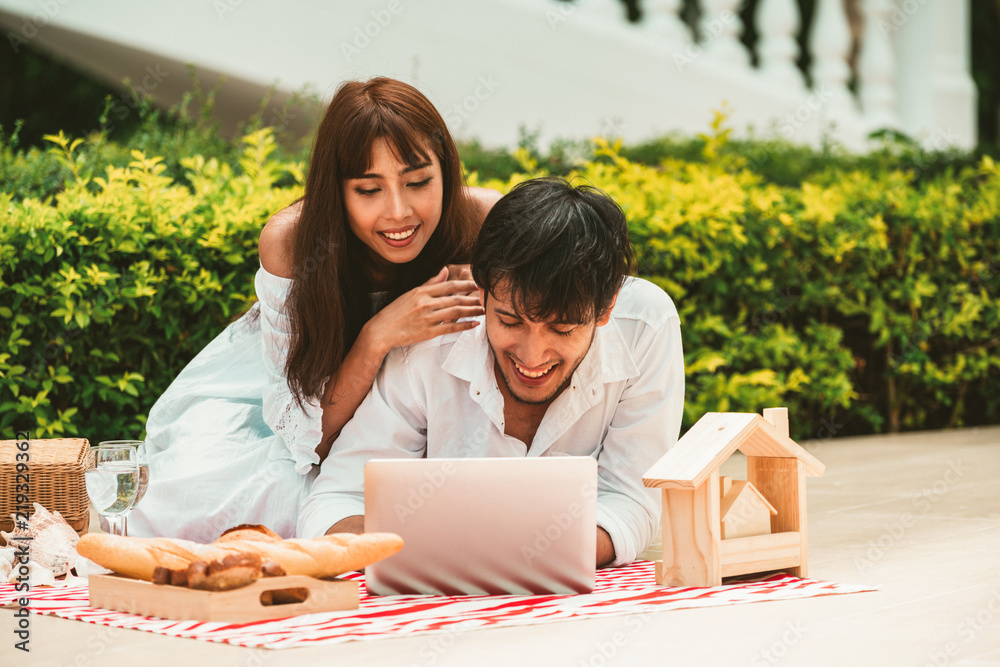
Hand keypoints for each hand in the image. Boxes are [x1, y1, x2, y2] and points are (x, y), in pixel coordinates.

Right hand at [364, 267, 483, 354]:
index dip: (465, 284)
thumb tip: (445, 270)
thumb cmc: (396, 312)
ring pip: (456, 312)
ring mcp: (427, 318)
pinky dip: (464, 325)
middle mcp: (426, 303)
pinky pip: (451, 327)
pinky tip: (474, 324)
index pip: (448, 285)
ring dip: (472, 311)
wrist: (382, 330)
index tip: (477, 284)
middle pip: (455, 298)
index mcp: (421, 291)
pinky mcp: (428, 332)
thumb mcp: (411, 293)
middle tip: (485, 298)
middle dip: (473, 298)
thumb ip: (430, 283)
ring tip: (483, 310)